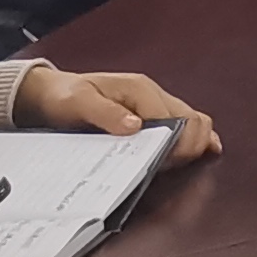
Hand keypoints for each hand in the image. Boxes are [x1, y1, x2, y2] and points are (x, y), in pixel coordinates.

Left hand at [15, 63, 221, 163]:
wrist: (54, 93)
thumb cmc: (65, 96)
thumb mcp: (77, 102)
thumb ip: (105, 113)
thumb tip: (135, 127)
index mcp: (140, 90)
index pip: (172, 119)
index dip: (173, 145)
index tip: (163, 165)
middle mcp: (154, 95)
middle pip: (192, 119)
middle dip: (189, 145)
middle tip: (170, 167)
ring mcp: (157, 104)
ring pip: (194, 122)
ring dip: (194, 143)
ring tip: (180, 164)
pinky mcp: (155, 115)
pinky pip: (186, 124)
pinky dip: (196, 139)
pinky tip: (201, 153)